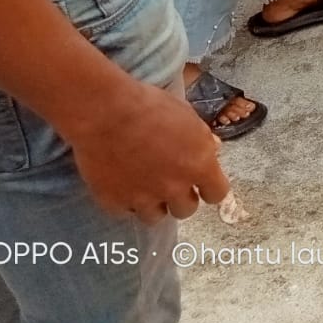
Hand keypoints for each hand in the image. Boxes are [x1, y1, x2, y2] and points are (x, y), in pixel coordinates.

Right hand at [65, 79, 228, 220]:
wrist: (105, 111)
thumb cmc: (150, 105)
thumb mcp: (187, 115)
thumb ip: (201, 139)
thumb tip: (211, 150)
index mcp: (198, 165)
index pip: (217, 194)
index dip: (210, 188)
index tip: (203, 183)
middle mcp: (174, 187)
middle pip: (186, 210)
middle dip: (180, 196)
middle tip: (169, 180)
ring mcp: (143, 198)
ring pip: (155, 217)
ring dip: (153, 203)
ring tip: (144, 185)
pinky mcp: (114, 202)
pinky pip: (125, 211)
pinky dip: (125, 200)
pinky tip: (121, 183)